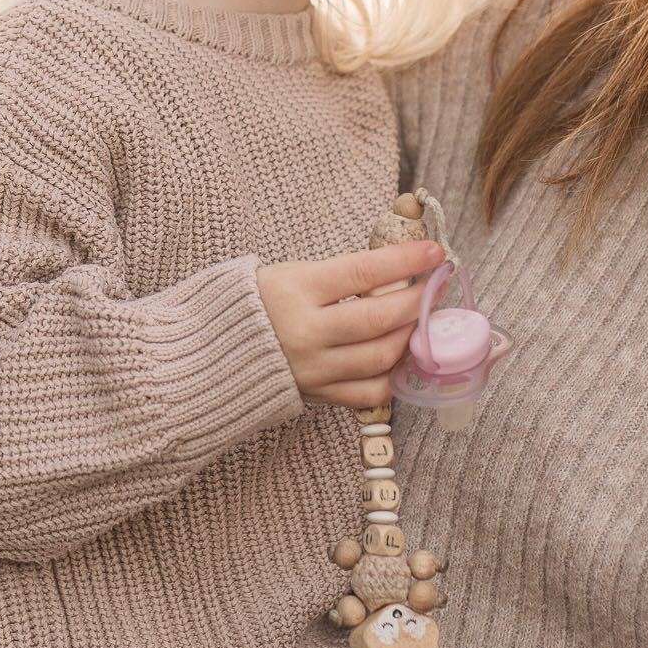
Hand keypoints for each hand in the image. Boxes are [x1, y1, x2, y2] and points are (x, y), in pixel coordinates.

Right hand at [256, 241, 442, 405]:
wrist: (212, 351)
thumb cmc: (256, 302)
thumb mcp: (289, 273)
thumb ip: (339, 275)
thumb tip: (395, 269)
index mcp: (296, 290)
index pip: (363, 272)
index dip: (404, 260)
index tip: (434, 253)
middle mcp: (306, 331)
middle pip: (379, 317)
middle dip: (417, 299)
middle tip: (435, 285)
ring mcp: (314, 367)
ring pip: (381, 355)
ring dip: (410, 334)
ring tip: (419, 318)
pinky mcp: (318, 394)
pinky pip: (369, 390)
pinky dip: (392, 372)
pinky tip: (399, 353)